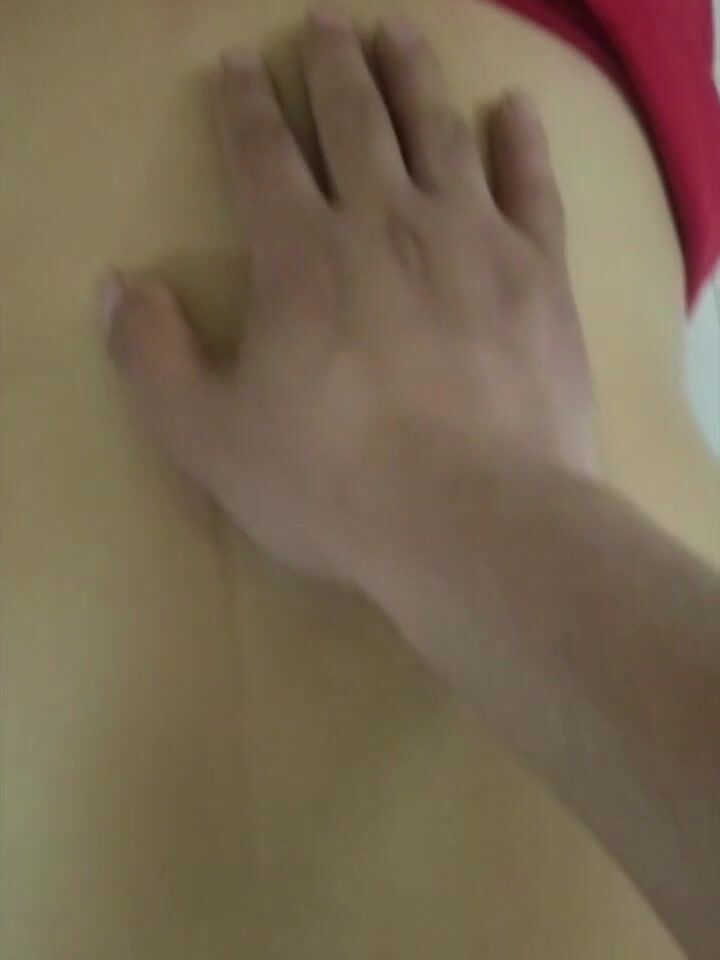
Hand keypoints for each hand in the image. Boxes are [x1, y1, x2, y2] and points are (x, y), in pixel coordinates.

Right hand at [102, 7, 596, 583]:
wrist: (475, 522)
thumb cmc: (335, 488)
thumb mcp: (209, 439)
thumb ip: (153, 358)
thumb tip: (122, 287)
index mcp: (301, 257)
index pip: (261, 155)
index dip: (244, 103)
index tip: (238, 63)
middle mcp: (386, 223)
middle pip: (355, 120)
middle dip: (334, 66)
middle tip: (326, 24)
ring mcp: (471, 241)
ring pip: (439, 131)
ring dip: (414, 77)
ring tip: (399, 36)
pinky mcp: (540, 275)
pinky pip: (532, 185)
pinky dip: (521, 140)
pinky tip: (513, 108)